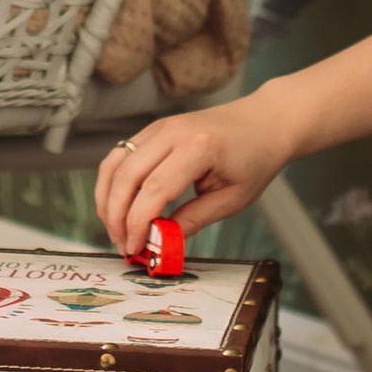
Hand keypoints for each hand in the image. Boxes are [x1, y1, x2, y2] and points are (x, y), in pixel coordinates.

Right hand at [95, 96, 295, 249]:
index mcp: (198, 148)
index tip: (135, 248)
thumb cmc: (253, 160)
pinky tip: (117, 207)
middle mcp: (172, 132)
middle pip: (126, 176)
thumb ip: (194, 220)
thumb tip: (161, 243)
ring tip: (115, 230)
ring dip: (107, 200)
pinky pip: (120, 156)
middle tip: (122, 246)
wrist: (264, 122)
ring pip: (114, 164)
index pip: (153, 189)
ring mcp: (159, 127)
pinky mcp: (152, 130)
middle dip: (117, 216)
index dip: (137, 223)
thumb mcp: (232, 199)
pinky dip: (112, 184)